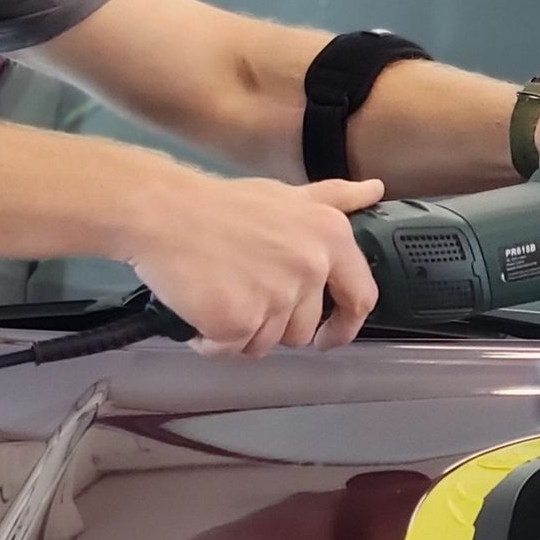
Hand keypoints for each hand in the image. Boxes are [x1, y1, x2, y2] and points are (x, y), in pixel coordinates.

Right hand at [125, 174, 381, 355]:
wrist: (164, 212)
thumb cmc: (220, 205)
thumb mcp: (288, 194)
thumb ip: (336, 198)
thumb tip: (375, 190)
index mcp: (330, 237)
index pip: (360, 297)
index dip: (346, 324)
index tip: (329, 335)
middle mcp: (310, 267)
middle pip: (303, 328)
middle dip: (274, 323)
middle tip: (243, 290)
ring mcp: (276, 297)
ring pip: (267, 342)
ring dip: (243, 330)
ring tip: (219, 290)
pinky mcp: (239, 321)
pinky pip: (232, 349)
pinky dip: (212, 339)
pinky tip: (200, 305)